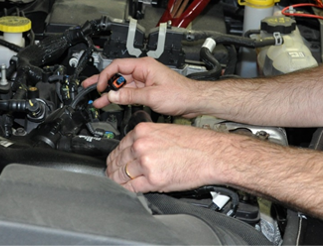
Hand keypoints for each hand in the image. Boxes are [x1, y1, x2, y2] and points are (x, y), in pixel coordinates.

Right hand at [81, 57, 203, 116]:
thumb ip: (130, 96)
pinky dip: (120, 97)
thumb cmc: (180, 94)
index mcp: (144, 66)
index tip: (98, 86)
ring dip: (110, 93)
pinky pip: (129, 92)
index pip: (117, 66)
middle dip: (102, 82)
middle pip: (117, 74)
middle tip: (87, 87)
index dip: (105, 76)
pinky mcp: (147, 89)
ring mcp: (144, 80)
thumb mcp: (152, 96)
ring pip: (122, 85)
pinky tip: (112, 102)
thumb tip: (113, 95)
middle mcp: (143, 71)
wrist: (193, 101)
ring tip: (96, 100)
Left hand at [106, 122, 226, 192]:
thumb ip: (146, 139)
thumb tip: (135, 151)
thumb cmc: (194, 143)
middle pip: (117, 161)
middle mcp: (141, 144)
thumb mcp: (164, 132)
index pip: (119, 146)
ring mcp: (146, 162)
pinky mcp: (153, 179)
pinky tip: (126, 191)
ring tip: (117, 184)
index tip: (113, 162)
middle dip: (113, 170)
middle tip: (111, 175)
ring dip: (117, 181)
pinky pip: (132, 188)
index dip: (115, 157)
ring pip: (121, 175)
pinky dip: (126, 190)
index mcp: (142, 131)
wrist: (211, 153)